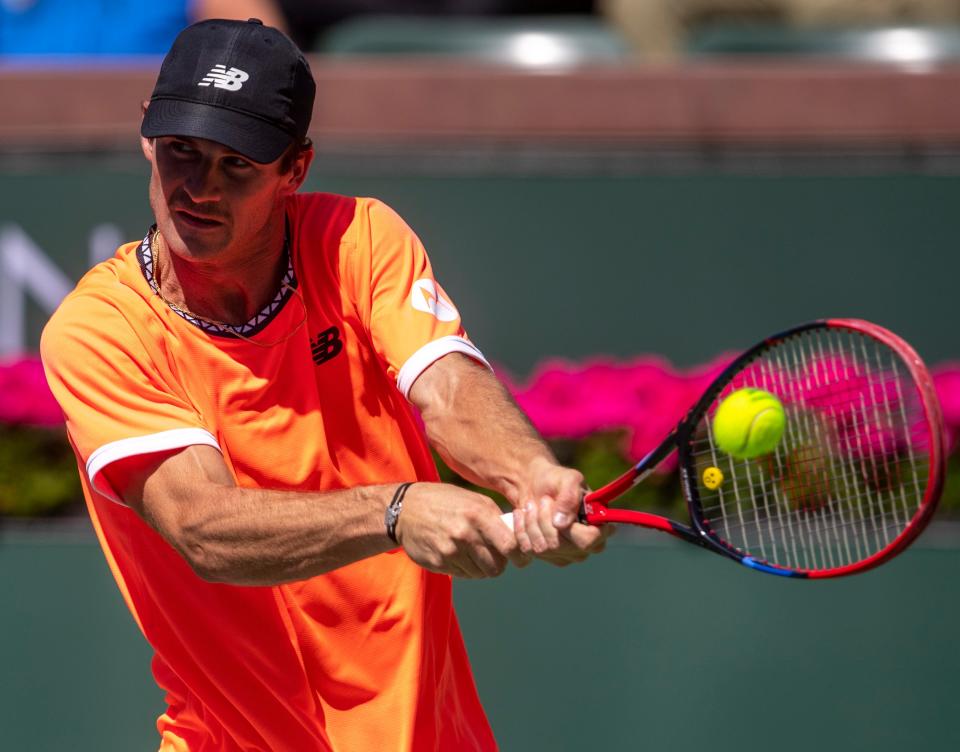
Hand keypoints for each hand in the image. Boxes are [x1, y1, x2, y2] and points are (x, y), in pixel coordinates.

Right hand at [396, 483, 530, 577]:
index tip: (522, 558)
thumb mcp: (473, 499)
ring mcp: (450, 551)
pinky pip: (463, 574)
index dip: (520, 556)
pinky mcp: (439, 563)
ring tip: (473, 552)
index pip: (510, 546)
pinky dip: (466, 568)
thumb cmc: (444, 501)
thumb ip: (495, 517)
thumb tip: (519, 536)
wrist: (404, 509)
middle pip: (497, 566)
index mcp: (478, 514)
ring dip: (482, 567)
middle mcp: (465, 534)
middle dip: (499, 563)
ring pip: (481, 573)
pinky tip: (458, 553)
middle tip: (495, 555)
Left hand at [511, 458, 611, 566]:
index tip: (554, 504)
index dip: (570, 528)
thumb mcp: (568, 479)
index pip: (589, 540)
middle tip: (543, 500)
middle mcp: (585, 547)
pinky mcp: (545, 556)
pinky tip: (522, 514)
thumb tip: (561, 524)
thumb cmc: (558, 481)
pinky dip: (521, 528)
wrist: (536, 485)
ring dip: (532, 522)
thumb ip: (570, 497)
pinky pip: (528, 548)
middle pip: (560, 545)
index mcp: (599, 528)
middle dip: (545, 519)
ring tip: (531, 504)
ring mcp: (565, 555)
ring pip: (543, 547)